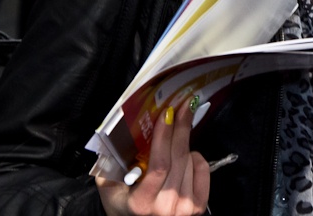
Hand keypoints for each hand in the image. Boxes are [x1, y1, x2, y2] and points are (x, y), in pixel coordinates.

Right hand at [97, 101, 209, 215]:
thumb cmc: (122, 204)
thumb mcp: (109, 187)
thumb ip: (110, 163)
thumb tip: (121, 131)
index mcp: (141, 203)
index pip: (159, 164)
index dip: (165, 136)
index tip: (167, 114)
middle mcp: (166, 207)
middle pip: (178, 159)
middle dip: (181, 128)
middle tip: (184, 107)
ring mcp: (184, 208)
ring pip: (191, 162)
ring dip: (184, 143)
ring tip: (177, 133)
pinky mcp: (198, 207)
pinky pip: (203, 170)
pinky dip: (196, 158)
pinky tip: (185, 156)